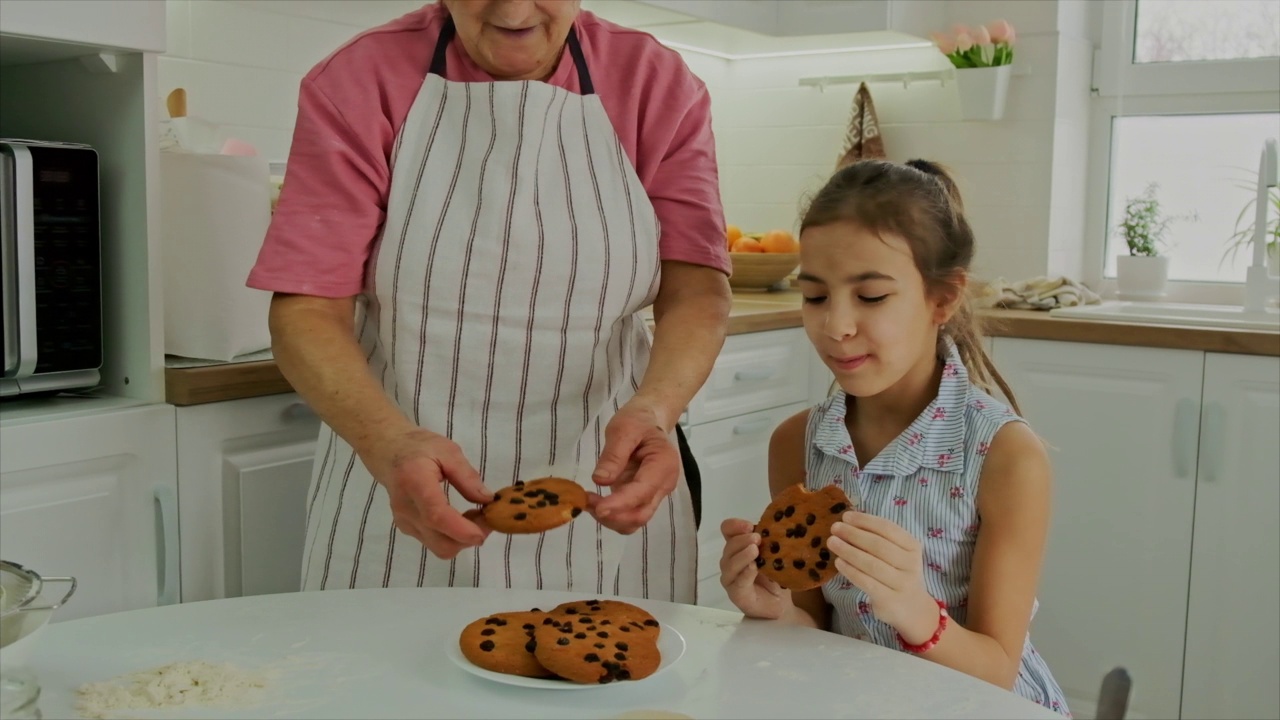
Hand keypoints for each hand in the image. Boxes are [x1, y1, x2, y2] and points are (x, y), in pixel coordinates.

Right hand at [362, 428, 493, 558]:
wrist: (387, 453)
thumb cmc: (419, 448)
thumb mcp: (448, 451)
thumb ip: (467, 476)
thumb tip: (487, 500)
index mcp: (415, 482)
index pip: (436, 515)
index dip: (462, 529)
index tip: (484, 530)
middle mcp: (406, 508)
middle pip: (440, 542)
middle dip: (469, 538)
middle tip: (487, 518)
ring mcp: (404, 522)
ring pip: (440, 548)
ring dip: (463, 539)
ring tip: (474, 516)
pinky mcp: (407, 529)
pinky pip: (435, 543)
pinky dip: (452, 537)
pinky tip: (459, 518)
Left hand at [588, 398, 680, 533]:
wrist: (649, 421)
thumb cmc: (638, 421)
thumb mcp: (623, 428)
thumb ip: (614, 455)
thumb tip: (600, 480)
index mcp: (663, 465)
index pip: (642, 492)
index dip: (619, 504)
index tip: (596, 508)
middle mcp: (663, 485)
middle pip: (640, 515)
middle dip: (613, 516)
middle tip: (585, 501)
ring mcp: (655, 494)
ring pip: (634, 521)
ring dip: (610, 519)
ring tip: (588, 502)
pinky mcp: (643, 498)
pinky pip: (628, 515)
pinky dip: (612, 515)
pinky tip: (596, 503)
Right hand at [718, 518, 791, 618]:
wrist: (779, 602)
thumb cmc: (774, 575)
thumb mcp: (772, 554)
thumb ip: (768, 542)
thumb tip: (775, 527)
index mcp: (737, 547)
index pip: (727, 530)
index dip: (735, 525)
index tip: (750, 526)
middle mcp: (730, 561)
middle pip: (729, 546)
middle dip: (743, 540)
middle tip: (758, 538)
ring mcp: (731, 578)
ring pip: (730, 563)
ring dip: (742, 555)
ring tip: (755, 551)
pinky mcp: (736, 594)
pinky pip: (738, 582)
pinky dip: (745, 573)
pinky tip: (753, 568)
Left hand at [827, 511, 939, 643]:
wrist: (912, 608)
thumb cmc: (897, 574)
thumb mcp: (896, 554)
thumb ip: (878, 539)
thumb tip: (849, 522)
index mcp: (912, 546)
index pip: (888, 528)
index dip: (865, 520)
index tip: (846, 516)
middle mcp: (911, 564)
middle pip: (879, 545)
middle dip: (854, 534)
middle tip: (835, 528)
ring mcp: (902, 583)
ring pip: (871, 564)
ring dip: (849, 551)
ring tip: (832, 542)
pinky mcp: (890, 600)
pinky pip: (867, 582)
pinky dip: (851, 570)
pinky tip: (838, 562)